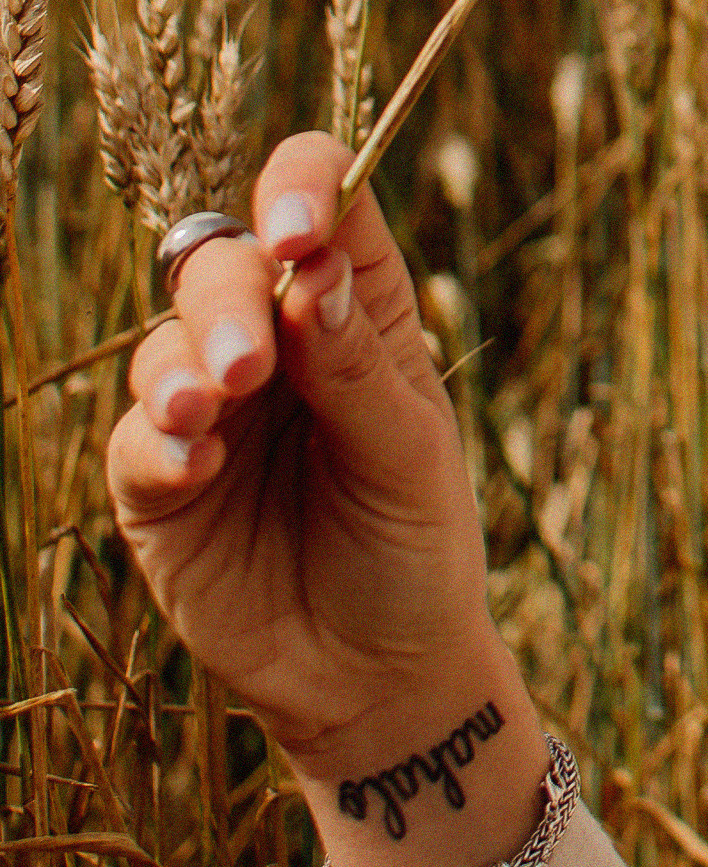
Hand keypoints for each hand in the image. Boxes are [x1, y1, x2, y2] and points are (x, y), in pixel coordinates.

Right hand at [107, 132, 504, 779]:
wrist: (377, 677)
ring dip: (183, 366)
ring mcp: (212, 409)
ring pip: (167, 342)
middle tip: (249, 367)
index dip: (303, 188)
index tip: (296, 230)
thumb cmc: (415, 548)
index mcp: (356, 309)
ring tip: (210, 411)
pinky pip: (133, 440)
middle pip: (223, 264)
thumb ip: (358, 369)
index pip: (323, 202)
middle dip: (228, 301)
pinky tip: (193, 465)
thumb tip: (315, 271)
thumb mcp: (411, 456)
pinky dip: (157, 442)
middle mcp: (277, 342)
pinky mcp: (159, 485)